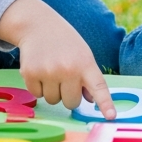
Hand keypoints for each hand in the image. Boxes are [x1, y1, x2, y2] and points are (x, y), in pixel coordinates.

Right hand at [1, 0, 115, 119]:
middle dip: (68, 95)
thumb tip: (90, 101)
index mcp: (85, 63)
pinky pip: (37, 95)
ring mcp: (48, 72)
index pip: (99, 87)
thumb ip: (88, 78)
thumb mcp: (83, 55)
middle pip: (71, 103)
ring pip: (53, 100)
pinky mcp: (30, 74)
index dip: (105, 104)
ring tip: (51, 70)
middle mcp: (68, 69)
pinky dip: (38, 87)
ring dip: (52, 90)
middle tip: (64, 76)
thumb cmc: (65, 43)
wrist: (38, 25)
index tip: (111, 116)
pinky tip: (40, 69)